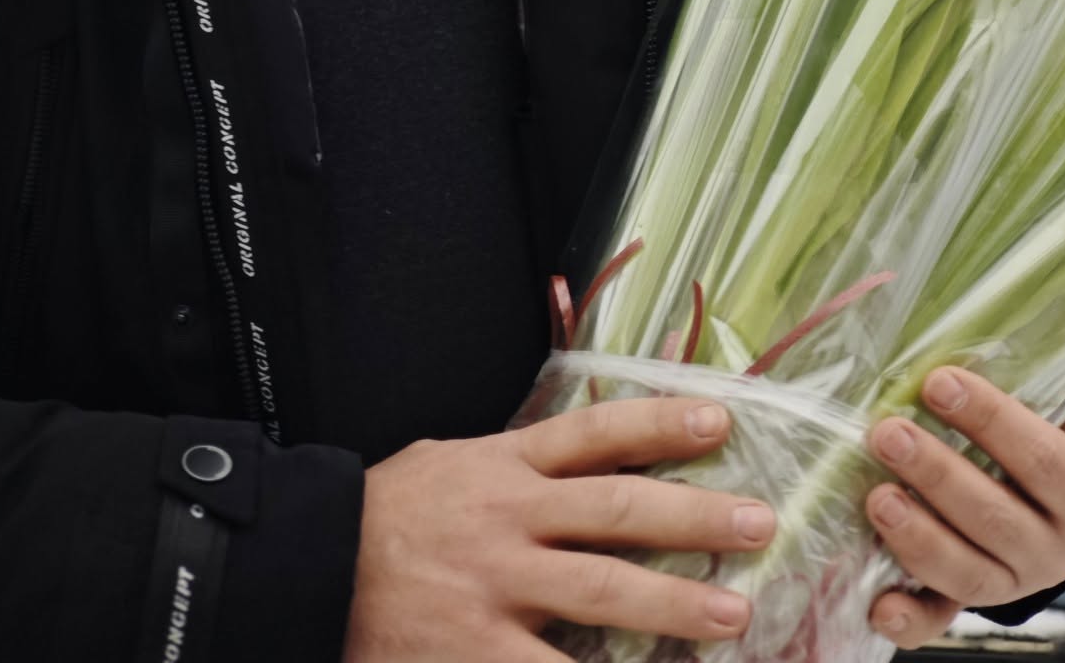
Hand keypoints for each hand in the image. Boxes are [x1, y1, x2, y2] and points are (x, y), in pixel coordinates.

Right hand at [342, 395, 774, 660]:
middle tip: (760, 523)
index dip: (661, 426)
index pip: (596, 433)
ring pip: (600, 590)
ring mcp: (494, 587)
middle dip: (695, 518)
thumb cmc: (380, 518)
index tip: (720, 425)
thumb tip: (579, 455)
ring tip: (732, 615)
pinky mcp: (474, 652)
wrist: (304, 571)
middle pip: (617, 509)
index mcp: (502, 465)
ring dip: (673, 604)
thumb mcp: (448, 464)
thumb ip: (511, 461)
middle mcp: (507, 518)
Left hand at [863, 336, 1064, 649]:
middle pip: (996, 519)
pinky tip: (879, 603)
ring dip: (919, 538)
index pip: (1044, 462)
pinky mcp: (969, 603)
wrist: (1056, 506)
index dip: (992, 422)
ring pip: (966, 572)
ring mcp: (1010, 582)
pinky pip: (942, 621)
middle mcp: (1053, 549)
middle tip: (889, 433)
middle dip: (939, 475)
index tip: (940, 382)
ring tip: (876, 497)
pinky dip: (910, 618)